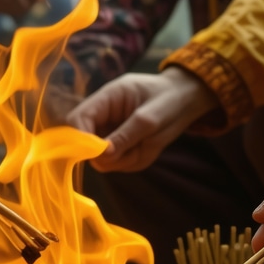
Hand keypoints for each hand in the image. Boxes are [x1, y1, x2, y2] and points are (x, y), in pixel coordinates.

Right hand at [67, 67, 218, 171]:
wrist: (185, 100)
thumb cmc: (169, 100)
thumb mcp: (151, 117)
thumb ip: (126, 135)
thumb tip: (103, 154)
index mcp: (105, 99)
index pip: (78, 118)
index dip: (80, 137)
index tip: (96, 152)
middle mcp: (102, 118)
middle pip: (84, 143)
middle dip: (105, 154)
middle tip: (131, 151)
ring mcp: (109, 134)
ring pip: (101, 159)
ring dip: (123, 159)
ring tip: (145, 146)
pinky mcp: (119, 148)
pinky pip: (117, 164)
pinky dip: (131, 162)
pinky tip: (145, 149)